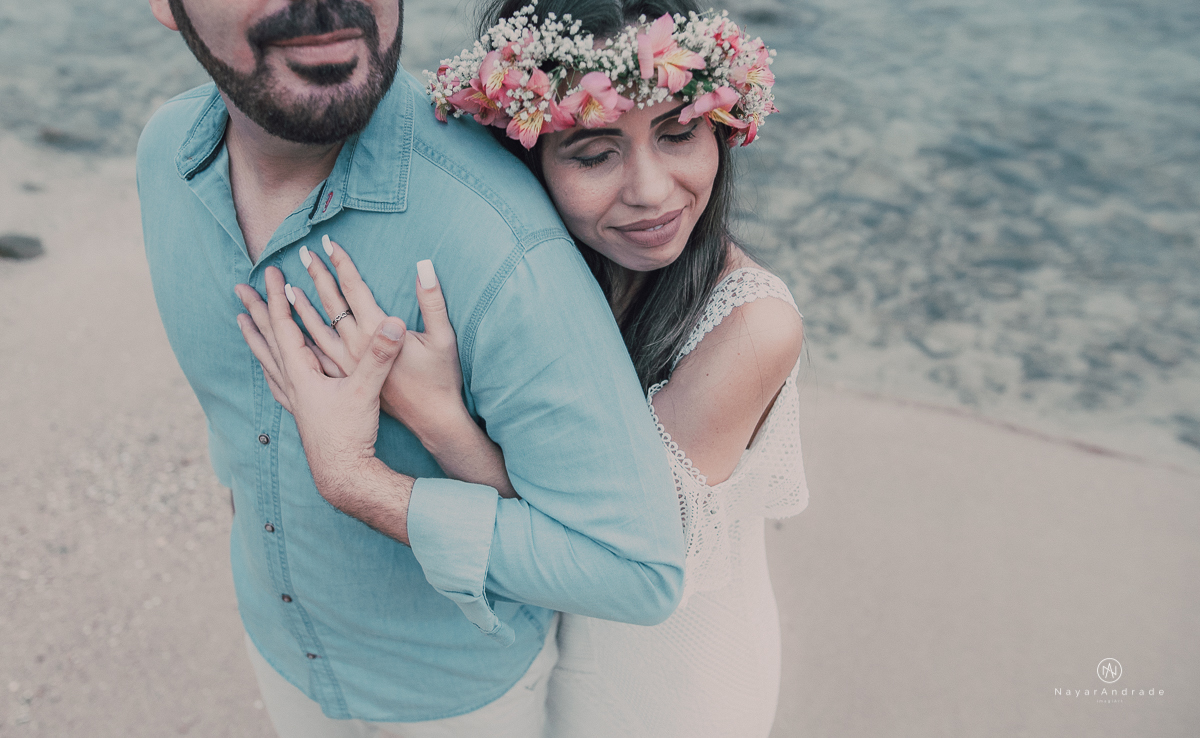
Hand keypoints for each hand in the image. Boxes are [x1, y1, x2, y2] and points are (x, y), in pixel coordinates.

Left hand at [234, 268, 408, 514]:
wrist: (343, 474)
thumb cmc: (351, 434)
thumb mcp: (367, 390)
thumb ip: (379, 355)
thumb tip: (394, 323)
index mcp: (302, 374)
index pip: (285, 326)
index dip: (277, 298)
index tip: (270, 273)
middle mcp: (290, 384)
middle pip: (267, 339)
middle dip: (255, 311)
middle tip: (240, 288)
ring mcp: (292, 399)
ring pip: (267, 360)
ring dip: (255, 337)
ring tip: (241, 320)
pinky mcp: (300, 411)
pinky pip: (276, 380)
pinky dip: (268, 365)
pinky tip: (268, 366)